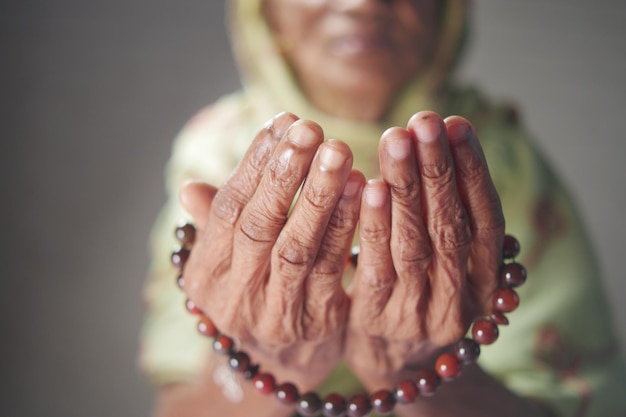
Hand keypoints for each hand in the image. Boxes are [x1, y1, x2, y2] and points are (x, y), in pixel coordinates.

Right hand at [181, 112, 364, 389]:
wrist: (279, 359)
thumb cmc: (255, 289)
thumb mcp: (227, 261)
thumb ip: (216, 224)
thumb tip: (189, 189)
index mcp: (207, 272)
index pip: (228, 208)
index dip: (255, 163)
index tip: (282, 122)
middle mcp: (234, 294)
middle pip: (260, 225)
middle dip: (286, 174)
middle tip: (310, 128)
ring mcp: (275, 311)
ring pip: (296, 246)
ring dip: (318, 196)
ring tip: (337, 151)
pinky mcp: (316, 320)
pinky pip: (333, 268)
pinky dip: (346, 227)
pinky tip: (361, 190)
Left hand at [345, 112, 504, 386]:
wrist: (399, 367)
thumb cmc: (424, 297)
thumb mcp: (453, 265)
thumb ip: (452, 220)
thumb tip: (447, 150)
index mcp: (486, 278)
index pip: (486, 217)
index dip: (473, 169)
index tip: (456, 124)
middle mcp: (460, 296)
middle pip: (451, 224)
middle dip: (438, 168)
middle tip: (424, 120)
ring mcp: (419, 310)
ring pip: (416, 242)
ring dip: (407, 187)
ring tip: (396, 139)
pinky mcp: (378, 317)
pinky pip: (376, 267)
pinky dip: (375, 226)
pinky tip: (369, 188)